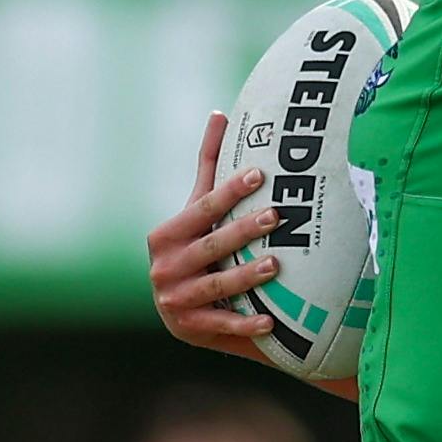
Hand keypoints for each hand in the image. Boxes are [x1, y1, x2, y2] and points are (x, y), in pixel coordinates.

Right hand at [146, 113, 281, 357]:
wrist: (178, 308)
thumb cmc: (194, 247)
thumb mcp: (196, 210)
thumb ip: (209, 167)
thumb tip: (221, 113)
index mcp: (166, 234)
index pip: (203, 208)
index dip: (231, 191)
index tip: (260, 175)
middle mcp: (165, 266)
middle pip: (211, 245)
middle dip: (242, 232)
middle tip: (275, 217)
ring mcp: (175, 299)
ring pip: (216, 285)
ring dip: (246, 276)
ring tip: (276, 265)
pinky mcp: (189, 328)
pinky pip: (221, 325)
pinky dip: (245, 324)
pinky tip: (270, 322)